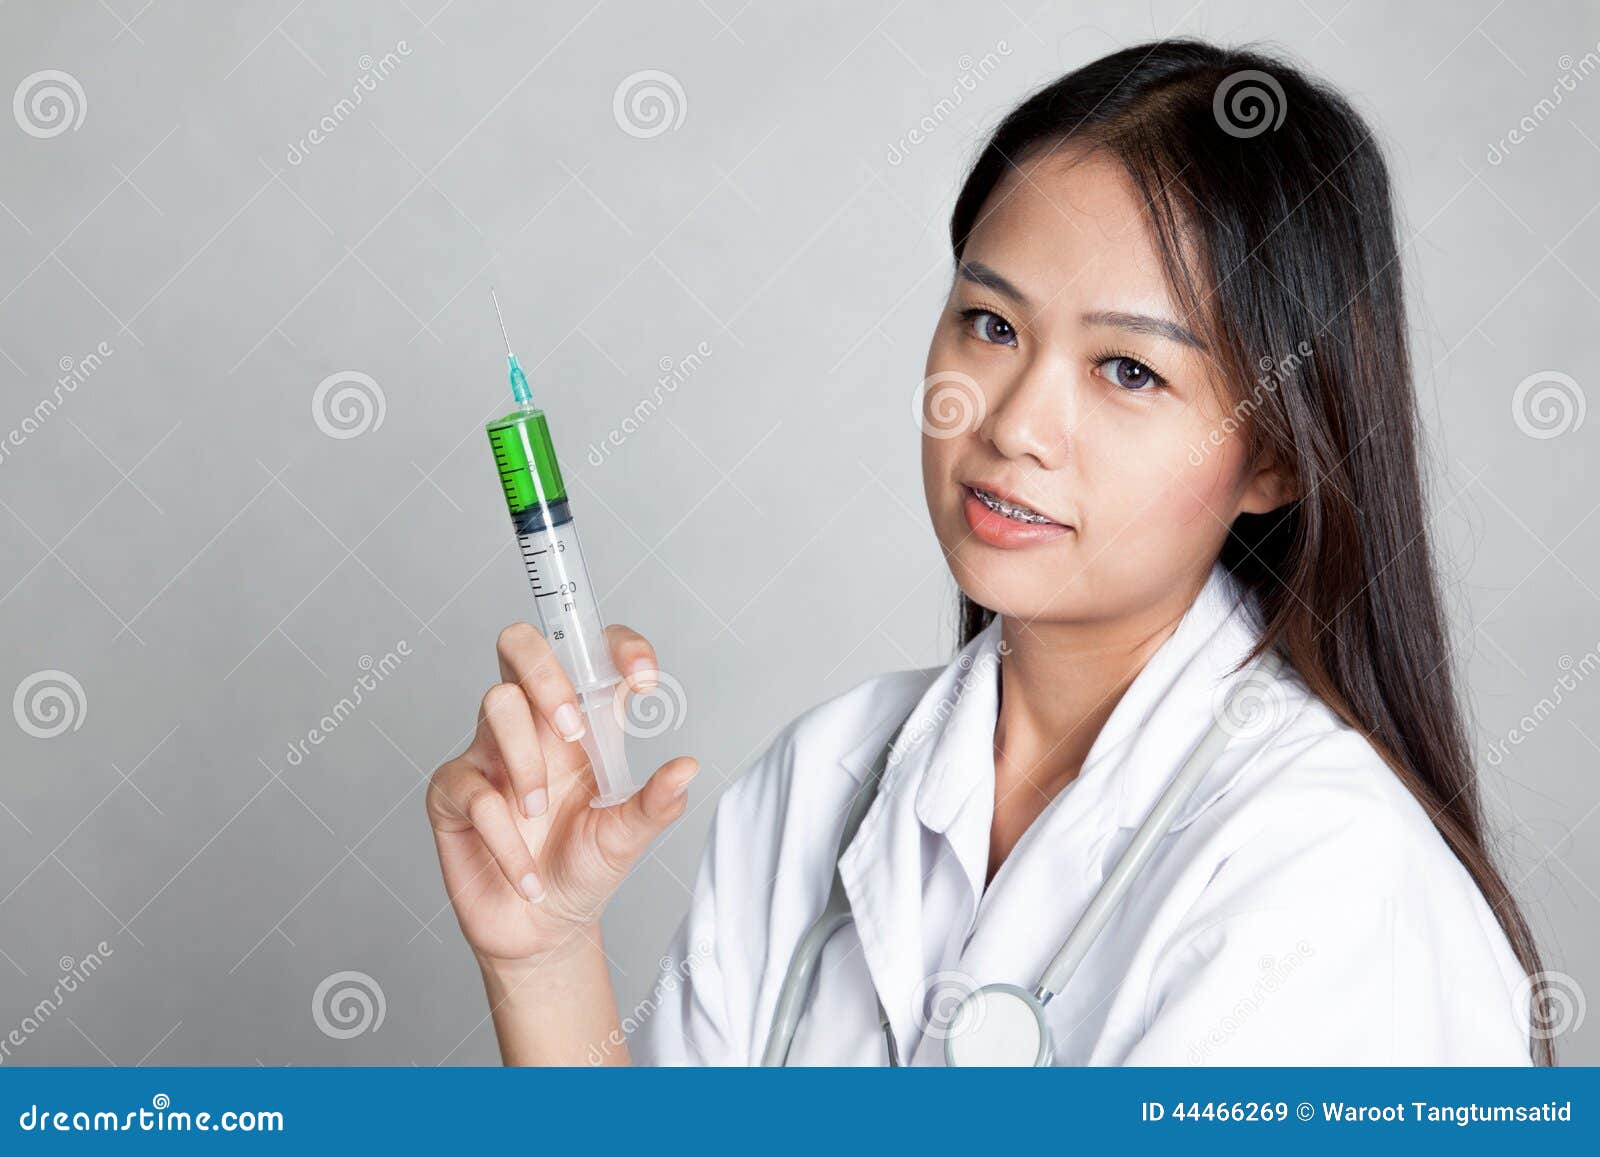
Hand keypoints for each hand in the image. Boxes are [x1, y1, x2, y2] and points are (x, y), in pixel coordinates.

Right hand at [426, 623, 697, 967]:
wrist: (544, 932)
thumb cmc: (583, 870)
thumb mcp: (628, 838)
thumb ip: (655, 802)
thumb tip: (687, 767)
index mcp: (580, 723)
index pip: (591, 655)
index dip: (618, 647)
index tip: (644, 679)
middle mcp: (531, 726)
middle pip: (520, 646)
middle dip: (548, 674)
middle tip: (574, 731)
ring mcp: (487, 753)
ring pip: (497, 703)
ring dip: (526, 760)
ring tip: (540, 813)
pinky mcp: (453, 793)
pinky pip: (473, 790)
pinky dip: (506, 839)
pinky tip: (526, 875)